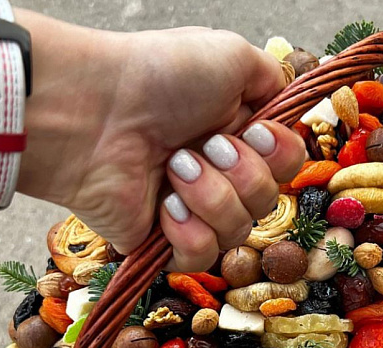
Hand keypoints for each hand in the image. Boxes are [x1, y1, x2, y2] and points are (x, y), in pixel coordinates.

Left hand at [0, 11, 305, 270]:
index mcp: (237, 135)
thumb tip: (280, 109)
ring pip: (238, 232)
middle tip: (203, 144)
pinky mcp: (162, 242)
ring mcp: (192, 211)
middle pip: (268, 202)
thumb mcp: (231, 54)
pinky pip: (201, 257)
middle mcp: (220, 175)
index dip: (280, 155)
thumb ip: (271, 80)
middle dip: (242, 174)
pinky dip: (188, 231)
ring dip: (210, 196)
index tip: (252, 131)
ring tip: (172, 168)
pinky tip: (164, 206)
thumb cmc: (157, 74)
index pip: (288, 165)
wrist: (95, 110)